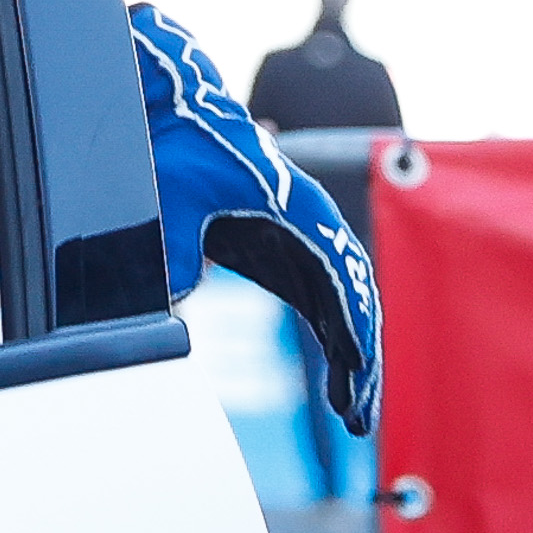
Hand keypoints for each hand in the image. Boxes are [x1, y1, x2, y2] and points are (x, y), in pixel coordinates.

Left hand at [134, 4, 379, 436]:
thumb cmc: (178, 145)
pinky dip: (334, 345)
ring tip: (353, 416)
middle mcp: (312, 230)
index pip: (343, 280)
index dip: (355, 331)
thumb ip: (173, 240)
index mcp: (299, 212)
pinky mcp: (281, 257)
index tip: (358, 376)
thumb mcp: (171, 190)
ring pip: (343, 311)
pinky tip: (335, 388)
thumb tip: (175, 298)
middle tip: (360, 419)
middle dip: (362, 362)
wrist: (173, 112)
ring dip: (353, 362)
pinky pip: (321, 308)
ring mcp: (301, 245)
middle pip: (355, 303)